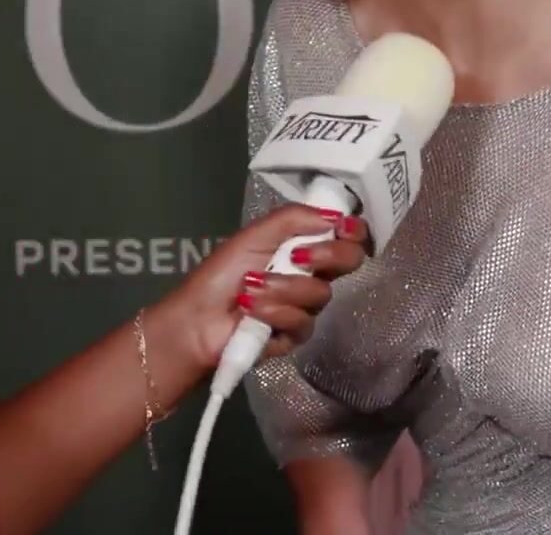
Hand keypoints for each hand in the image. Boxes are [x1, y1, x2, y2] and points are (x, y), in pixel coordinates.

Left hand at [157, 205, 369, 371]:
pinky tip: (252, 311)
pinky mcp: (297, 335)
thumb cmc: (222, 273)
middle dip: (327, 255)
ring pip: (320, 293)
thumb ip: (293, 218)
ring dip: (282, 288)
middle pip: (348, 261)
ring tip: (250, 288)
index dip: (353, 231)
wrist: (197, 318)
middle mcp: (311, 274)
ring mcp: (306, 306)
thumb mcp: (255, 236)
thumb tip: (336, 215)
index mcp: (303, 246)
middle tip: (299, 256)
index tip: (343, 228)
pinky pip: (302, 321)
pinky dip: (274, 312)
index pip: (345, 236)